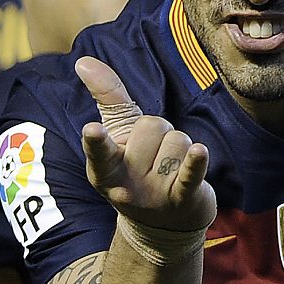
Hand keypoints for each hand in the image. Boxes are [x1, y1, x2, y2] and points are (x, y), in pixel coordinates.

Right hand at [75, 56, 216, 232]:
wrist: (164, 223)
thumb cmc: (136, 166)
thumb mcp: (118, 135)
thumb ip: (105, 97)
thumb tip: (83, 60)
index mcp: (103, 168)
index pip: (100, 150)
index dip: (96, 140)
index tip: (91, 130)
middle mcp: (126, 184)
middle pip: (152, 127)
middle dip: (160, 133)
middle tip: (152, 157)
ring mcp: (154, 194)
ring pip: (177, 141)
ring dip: (180, 148)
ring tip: (170, 169)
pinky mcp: (183, 198)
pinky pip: (190, 173)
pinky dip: (195, 162)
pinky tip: (200, 152)